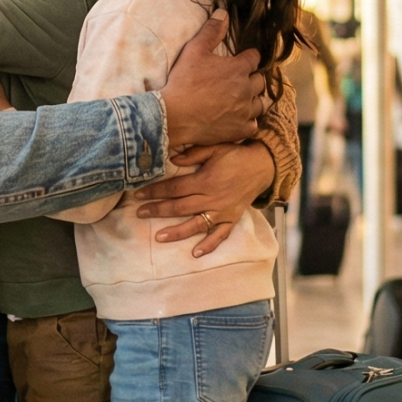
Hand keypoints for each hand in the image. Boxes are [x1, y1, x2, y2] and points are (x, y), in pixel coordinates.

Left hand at [134, 143, 276, 255]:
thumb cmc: (236, 155)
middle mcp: (212, 198)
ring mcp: (222, 211)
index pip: (175, 188)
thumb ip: (193, 153)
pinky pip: (220, 235)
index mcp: (206, 180)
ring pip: (196, 224)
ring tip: (159, 237)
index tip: (139, 194)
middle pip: (180, 207)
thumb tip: (172, 160)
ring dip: (177, 232)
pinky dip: (209, 245)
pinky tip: (195, 254)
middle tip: (140, 213)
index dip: (156, 191)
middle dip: (158, 210)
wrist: (263, 165)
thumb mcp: (215, 147)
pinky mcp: (232, 218)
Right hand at [159, 15, 263, 149]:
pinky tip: (237, 118)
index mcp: (239, 68)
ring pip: (260, 103)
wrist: (174, 115)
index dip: (248, 58)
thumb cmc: (183, 82)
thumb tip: (224, 12)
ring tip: (241, 100)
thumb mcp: (195, 50)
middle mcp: (246, 89)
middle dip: (251, 79)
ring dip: (253, 100)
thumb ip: (212, 31)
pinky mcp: (240, 129)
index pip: (255, 58)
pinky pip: (253, 124)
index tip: (241, 61)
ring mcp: (245, 111)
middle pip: (260, 81)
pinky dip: (247, 121)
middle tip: (238, 81)